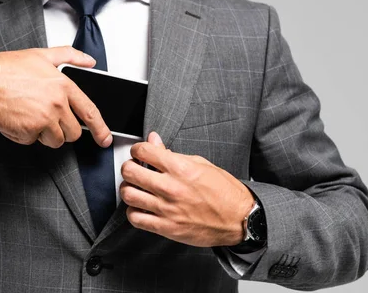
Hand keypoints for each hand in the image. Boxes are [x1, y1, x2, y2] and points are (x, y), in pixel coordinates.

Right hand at [0, 46, 112, 148]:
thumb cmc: (6, 69)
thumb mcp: (41, 55)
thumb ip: (69, 56)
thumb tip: (89, 61)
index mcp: (63, 86)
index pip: (90, 112)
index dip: (101, 128)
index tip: (105, 138)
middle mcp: (56, 104)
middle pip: (73, 132)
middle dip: (64, 130)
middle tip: (48, 118)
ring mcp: (42, 120)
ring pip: (56, 140)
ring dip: (46, 134)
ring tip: (31, 116)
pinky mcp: (28, 133)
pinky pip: (34, 142)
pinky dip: (27, 135)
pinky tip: (18, 119)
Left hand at [119, 132, 254, 246]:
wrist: (239, 219)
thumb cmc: (224, 191)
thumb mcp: (201, 164)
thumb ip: (173, 153)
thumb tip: (154, 140)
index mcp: (180, 168)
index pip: (144, 151)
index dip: (137, 149)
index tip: (139, 152)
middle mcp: (171, 187)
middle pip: (130, 172)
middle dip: (128, 167)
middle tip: (133, 168)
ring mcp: (167, 209)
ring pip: (128, 194)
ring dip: (128, 189)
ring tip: (135, 188)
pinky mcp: (166, 227)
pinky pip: (135, 218)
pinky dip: (133, 212)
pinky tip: (140, 207)